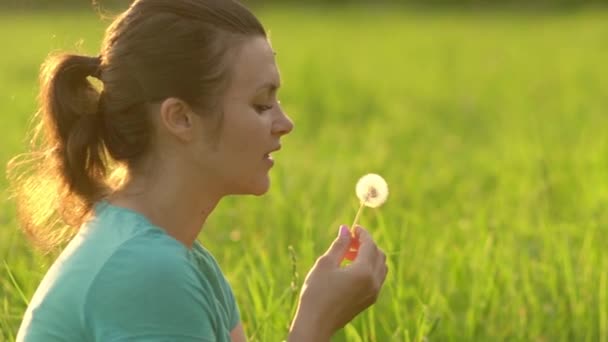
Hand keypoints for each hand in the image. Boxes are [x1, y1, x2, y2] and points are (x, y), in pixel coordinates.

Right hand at [288, 225, 387, 341]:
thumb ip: (340, 245)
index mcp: (364, 272)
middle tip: (349, 241)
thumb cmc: (316, 292)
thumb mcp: (326, 264)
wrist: (316, 323)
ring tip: (348, 255)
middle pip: (379, 254)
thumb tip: (346, 229)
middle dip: (366, 244)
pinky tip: (350, 269)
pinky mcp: (369, 300)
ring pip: (380, 266)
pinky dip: (369, 268)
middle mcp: (373, 282)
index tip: (353, 228)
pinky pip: (377, 278)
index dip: (363, 233)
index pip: (370, 245)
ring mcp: (373, 293)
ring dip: (369, 256)